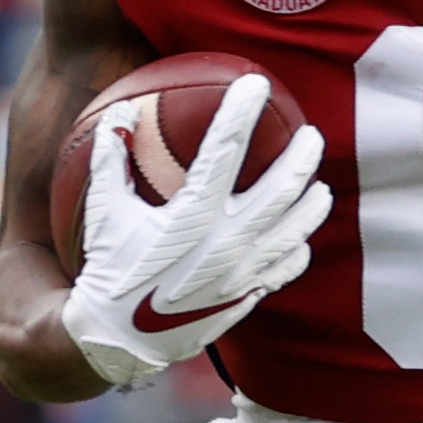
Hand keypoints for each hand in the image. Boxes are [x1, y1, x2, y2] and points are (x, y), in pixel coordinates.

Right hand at [57, 73, 330, 388]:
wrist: (118, 338)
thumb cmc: (109, 268)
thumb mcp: (103, 210)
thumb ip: (111, 157)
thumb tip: (122, 110)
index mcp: (191, 215)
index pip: (226, 148)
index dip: (242, 110)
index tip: (257, 83)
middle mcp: (225, 242)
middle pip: (283, 188)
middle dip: (303, 155)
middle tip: (311, 134)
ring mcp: (242, 272)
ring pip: (296, 229)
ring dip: (312, 203)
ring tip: (319, 185)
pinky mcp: (247, 296)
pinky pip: (286, 268)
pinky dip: (297, 248)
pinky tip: (298, 237)